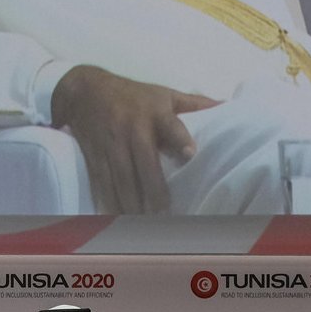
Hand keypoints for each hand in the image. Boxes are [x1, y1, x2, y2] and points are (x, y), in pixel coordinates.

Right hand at [53, 65, 219, 212]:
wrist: (85, 90)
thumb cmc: (134, 94)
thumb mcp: (164, 93)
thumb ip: (194, 104)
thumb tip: (225, 105)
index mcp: (155, 112)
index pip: (170, 126)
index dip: (180, 139)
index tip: (190, 153)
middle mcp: (132, 128)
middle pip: (143, 161)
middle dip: (152, 188)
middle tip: (163, 212)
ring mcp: (112, 142)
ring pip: (121, 177)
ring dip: (131, 201)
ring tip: (141, 221)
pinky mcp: (95, 154)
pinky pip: (102, 181)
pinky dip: (108, 200)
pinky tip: (116, 216)